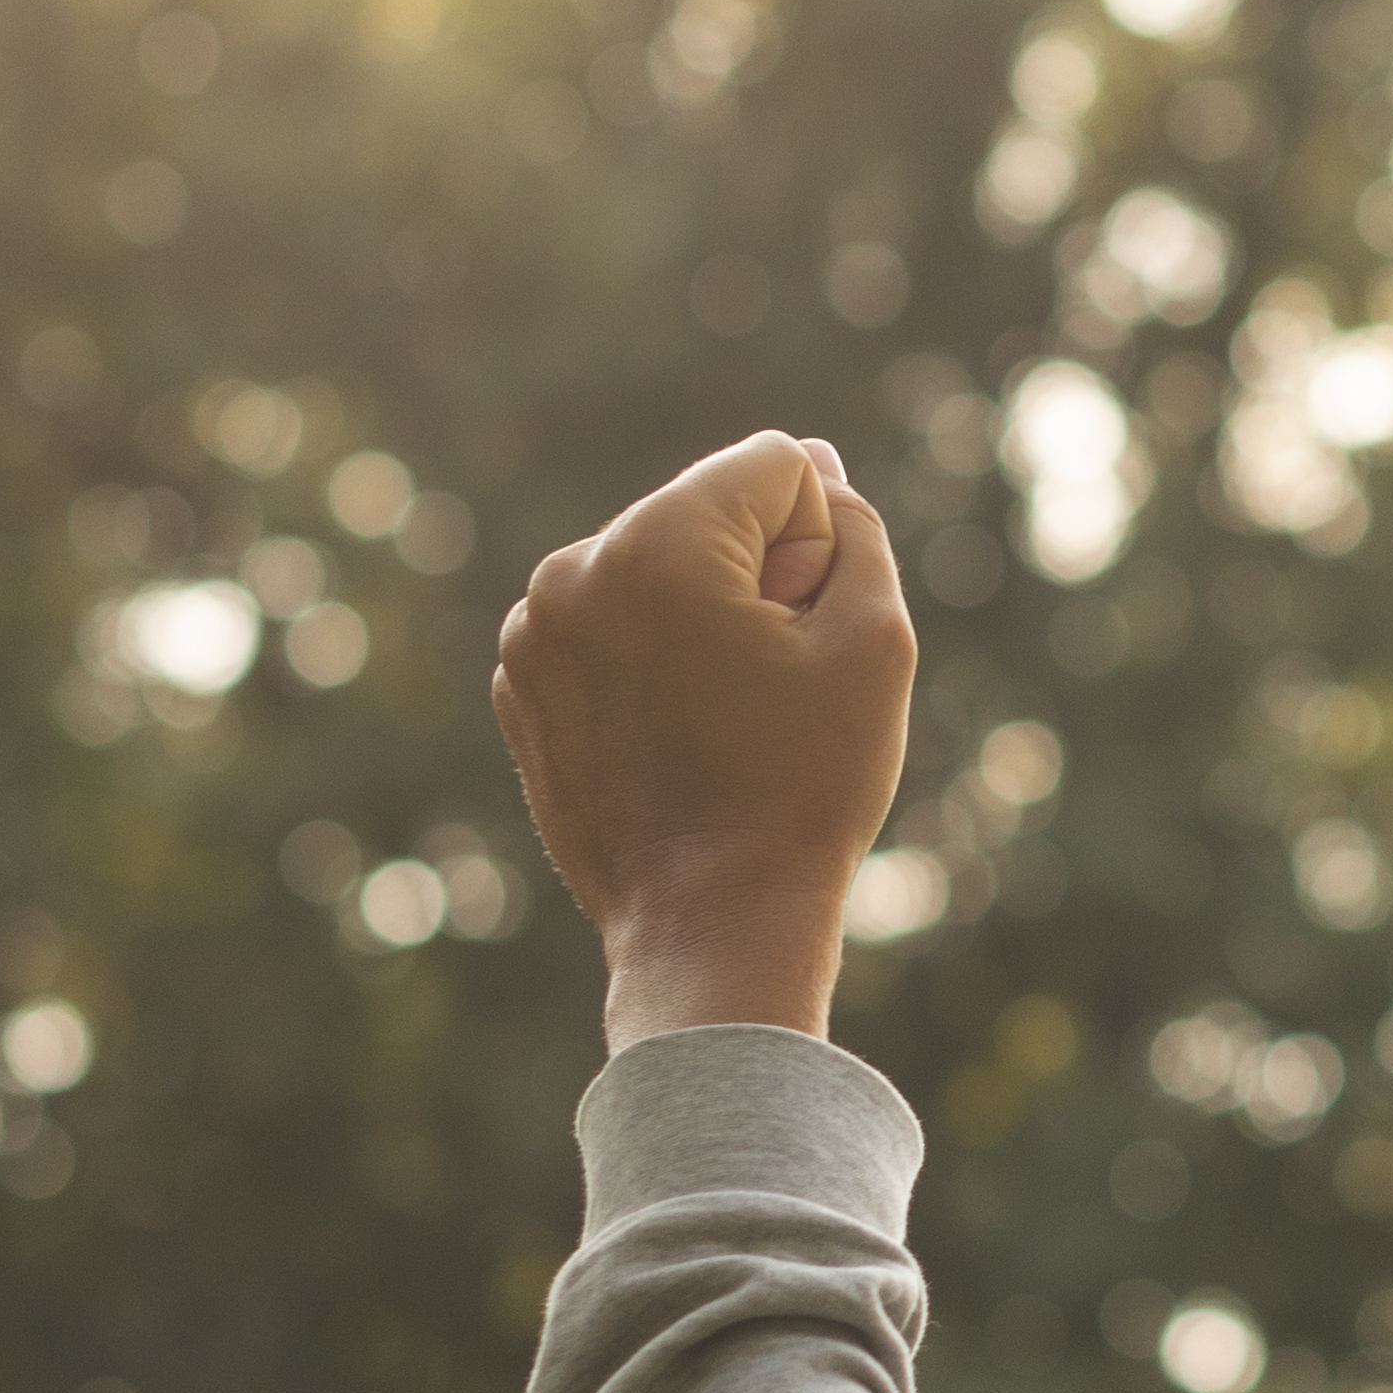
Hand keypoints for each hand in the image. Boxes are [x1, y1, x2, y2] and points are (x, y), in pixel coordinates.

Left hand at [491, 430, 918, 1047]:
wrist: (709, 925)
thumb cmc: (804, 787)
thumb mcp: (873, 642)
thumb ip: (853, 531)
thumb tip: (816, 469)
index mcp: (658, 541)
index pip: (775, 468)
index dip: (820, 545)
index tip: (805, 634)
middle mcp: (574, 567)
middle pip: (706, 513)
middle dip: (754, 576)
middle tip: (770, 688)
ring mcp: (532, 630)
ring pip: (654, 571)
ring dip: (699, 617)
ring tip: (722, 719)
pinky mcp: (519, 684)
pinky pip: (606, 629)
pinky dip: (646, 662)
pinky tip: (675, 740)